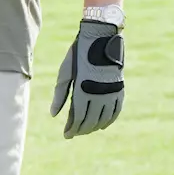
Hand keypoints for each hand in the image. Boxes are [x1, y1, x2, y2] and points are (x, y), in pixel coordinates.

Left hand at [50, 19, 124, 138]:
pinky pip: (115, 111)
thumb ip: (60, 95)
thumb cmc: (77, 55)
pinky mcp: (119, 90)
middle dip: (81, 129)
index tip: (66, 134)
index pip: (77, 117)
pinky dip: (108, 120)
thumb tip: (54, 115)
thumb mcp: (65, 73)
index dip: (71, 128)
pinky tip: (102, 125)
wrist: (100, 40)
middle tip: (73, 134)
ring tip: (84, 130)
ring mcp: (111, 93)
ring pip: (103, 119)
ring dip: (94, 127)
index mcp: (83, 90)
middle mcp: (99, 95)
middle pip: (90, 120)